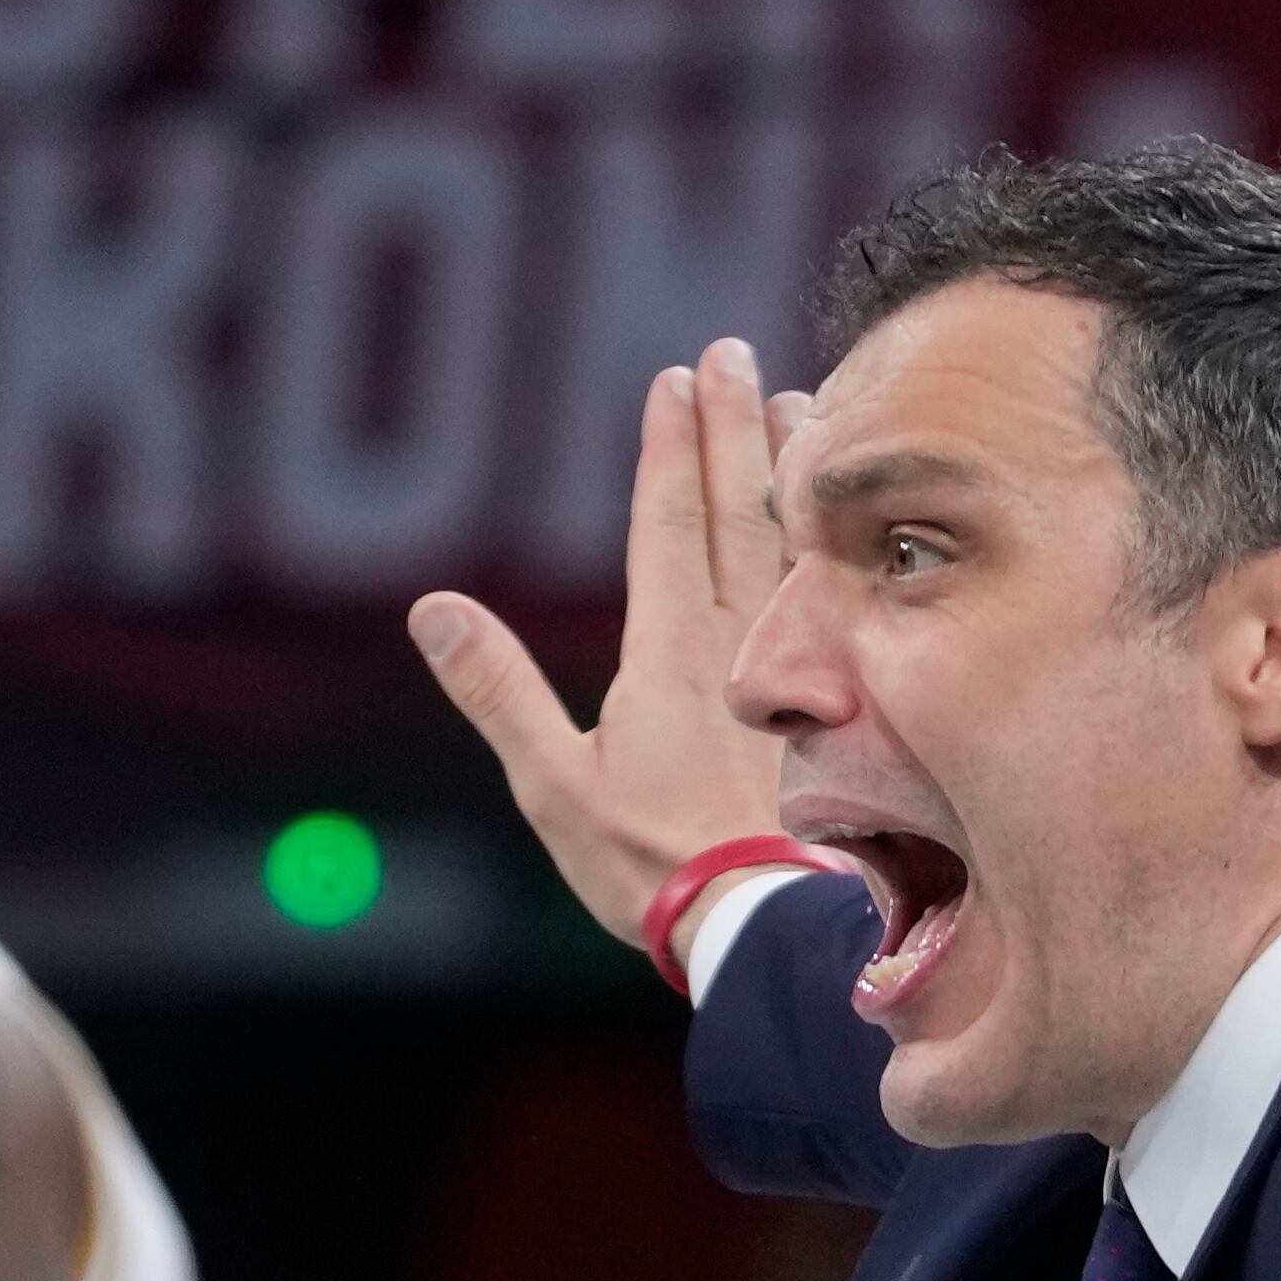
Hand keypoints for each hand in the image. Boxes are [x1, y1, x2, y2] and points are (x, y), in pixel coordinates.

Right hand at [411, 337, 804, 949]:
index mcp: (667, 651)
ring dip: (792, 468)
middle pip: (734, 510)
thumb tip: (432, 610)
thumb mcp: (554, 786)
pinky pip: (840, 592)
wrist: (768, 926)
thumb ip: (497, 692)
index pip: (665, 524)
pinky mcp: (837, 699)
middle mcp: (736, 641)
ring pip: (795, 541)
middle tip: (729, 353)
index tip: (671, 380)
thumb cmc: (653, 868)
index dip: (666, 448)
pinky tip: (848, 511)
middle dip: (728, 426)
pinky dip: (838, 536)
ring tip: (797, 400)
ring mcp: (797, 667)